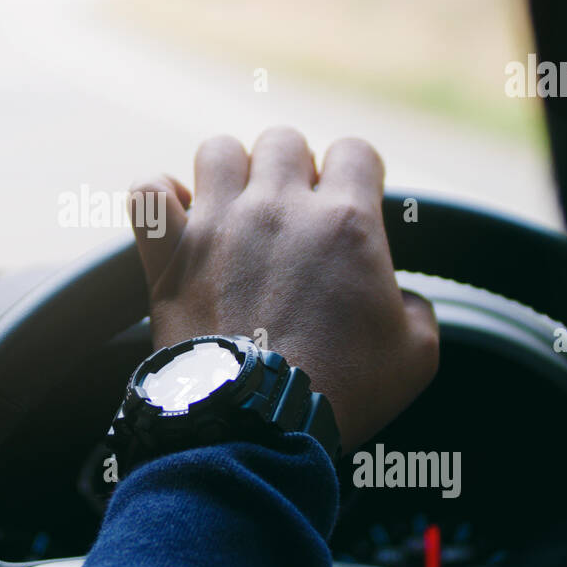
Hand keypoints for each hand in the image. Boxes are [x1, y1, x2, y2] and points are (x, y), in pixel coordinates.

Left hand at [127, 127, 438, 451]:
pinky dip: (160, 199)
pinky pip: (149, 190)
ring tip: (235, 208)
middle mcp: (279, 209)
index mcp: (345, 223)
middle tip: (293, 216)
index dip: (357, 174)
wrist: (258, 425)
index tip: (351, 205)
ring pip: (218, 150)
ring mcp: (218, 224)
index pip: (355, 150)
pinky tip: (177, 220)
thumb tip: (399, 299)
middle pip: (284, 141)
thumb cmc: (338, 394)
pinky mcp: (169, 252)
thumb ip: (416, 308)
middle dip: (292, 170)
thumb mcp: (416, 355)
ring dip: (229, 173)